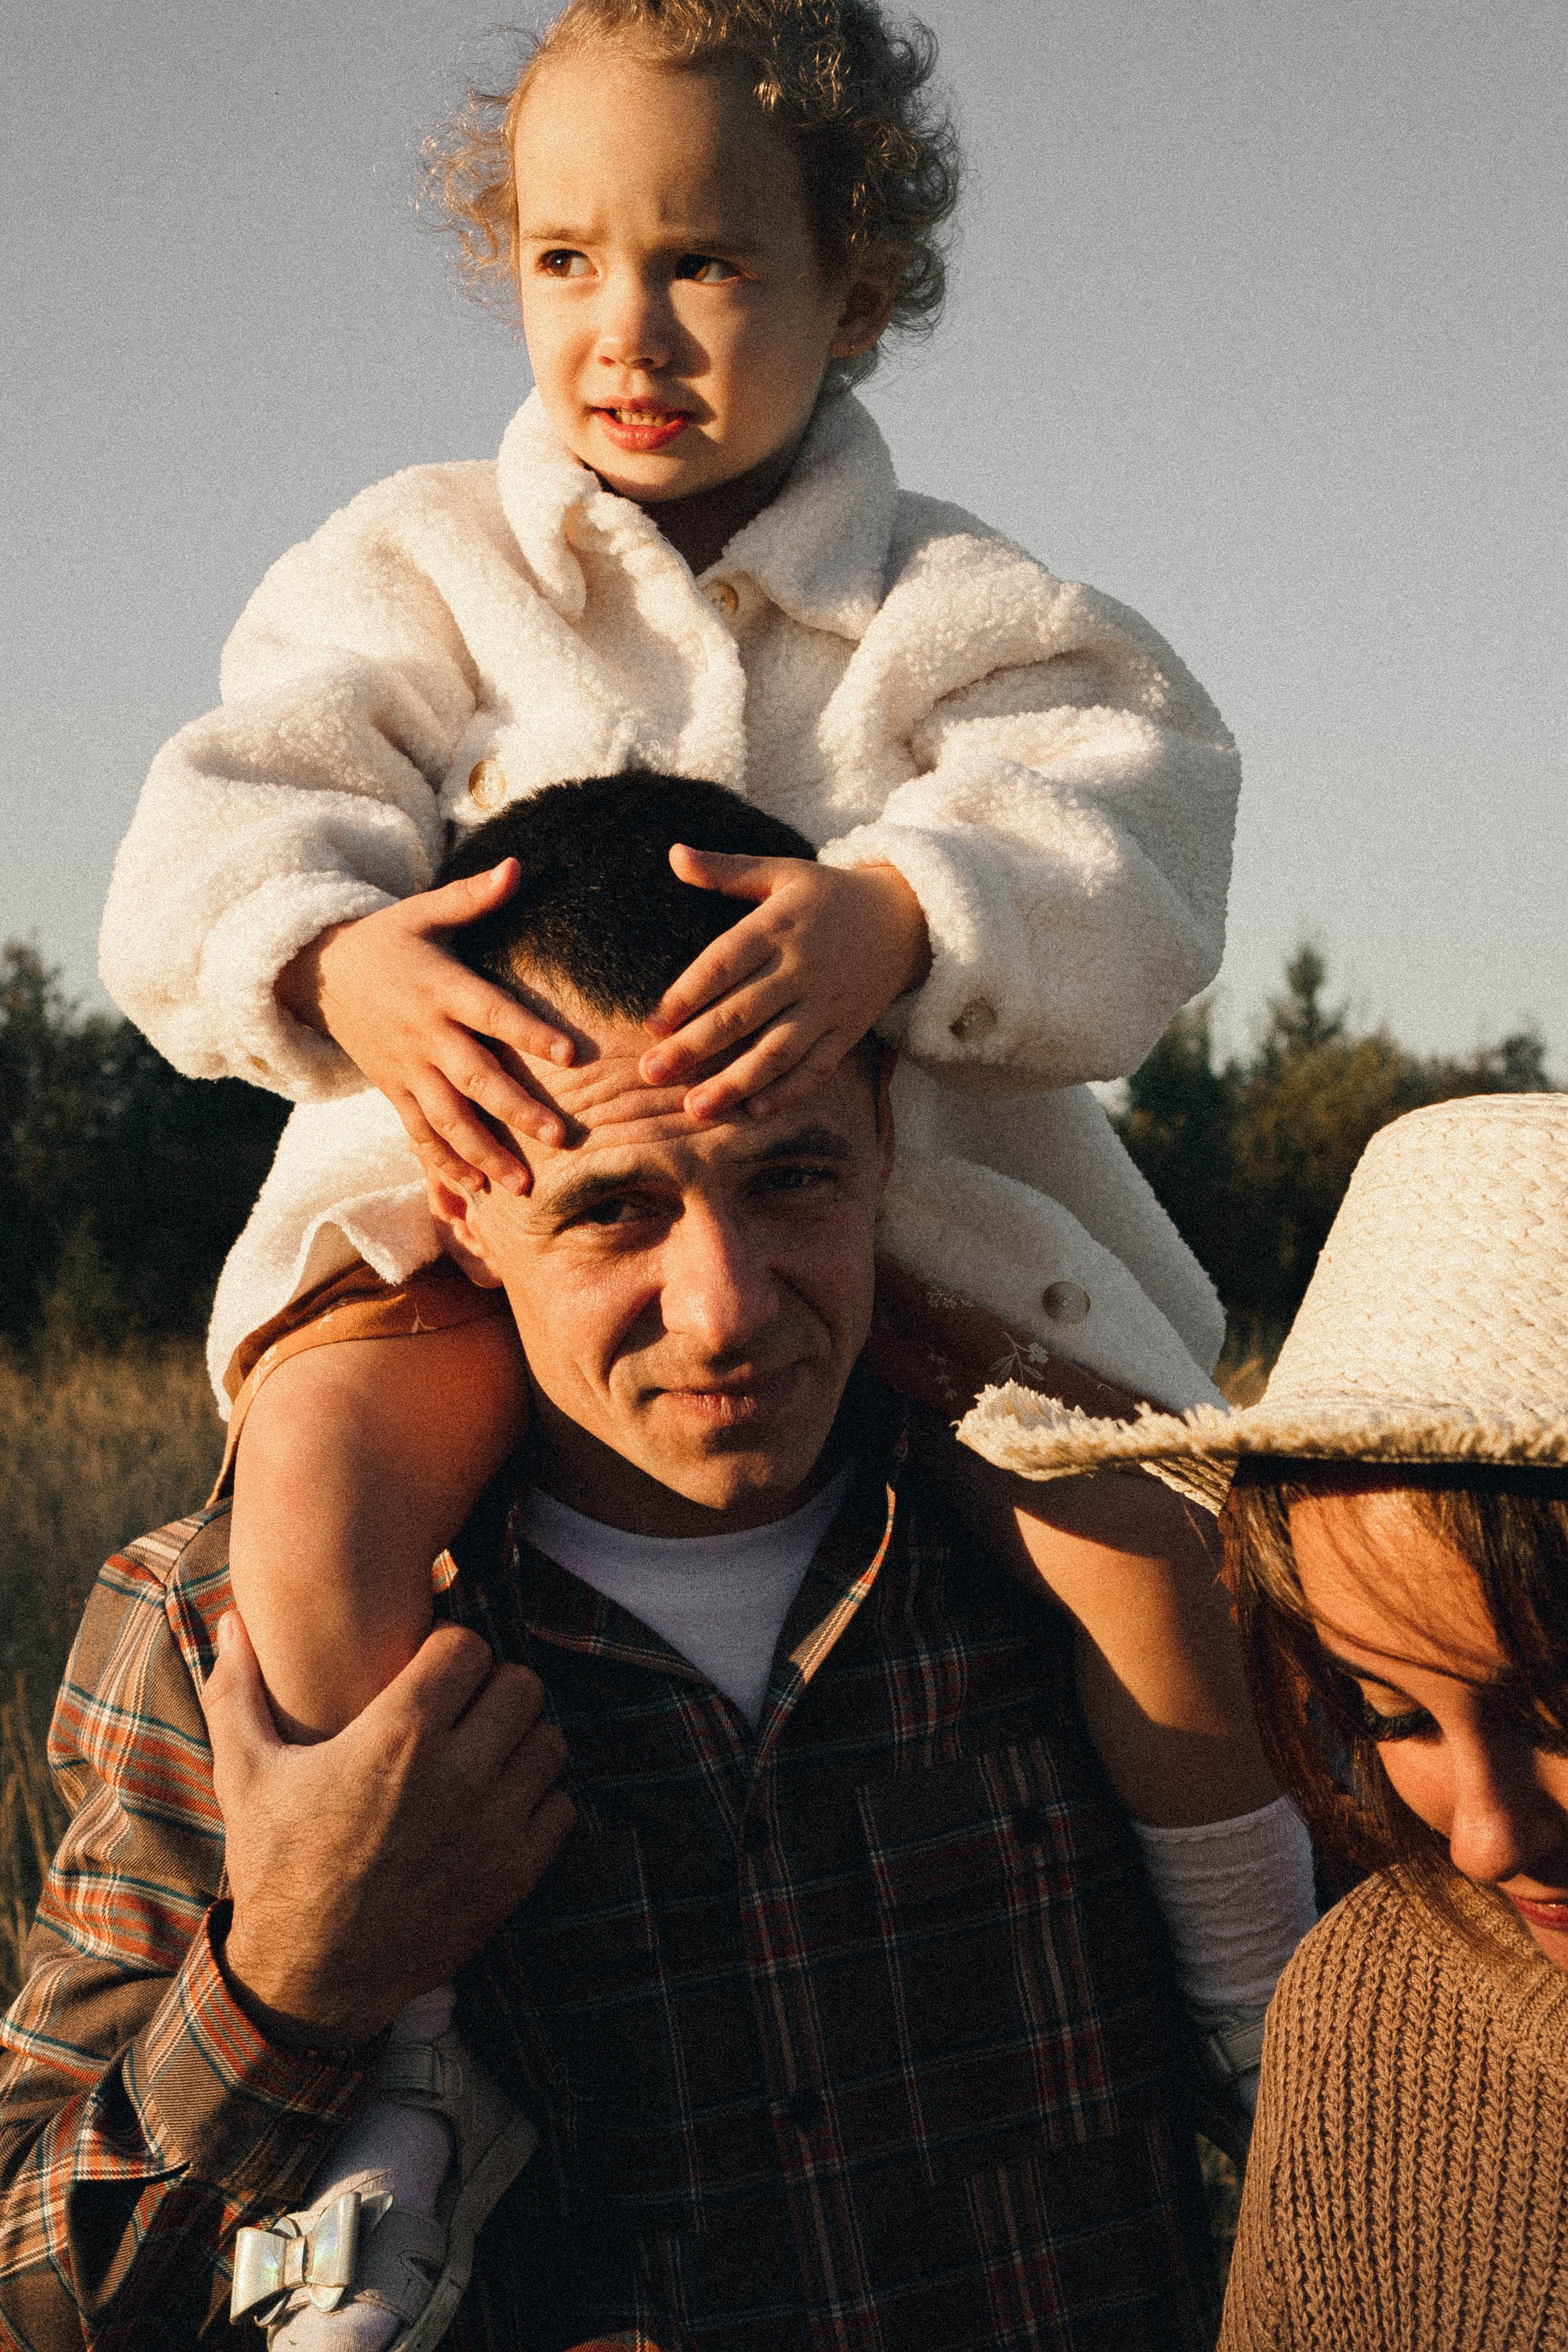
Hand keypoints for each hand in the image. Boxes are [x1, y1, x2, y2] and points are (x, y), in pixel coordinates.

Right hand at [206, 1612, 573, 2047]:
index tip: (430, 1671)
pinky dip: (538, 1800)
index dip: (451, 1650)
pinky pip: (561, 1806)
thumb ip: (238, 1687)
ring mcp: (493, 1826)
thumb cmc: (275, 1866)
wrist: (308, 1977)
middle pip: (522, 1685)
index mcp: (397, 1736)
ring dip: (521, 1741)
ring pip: (549, 1741)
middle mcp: (457, 1774)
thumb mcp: (244, 1773)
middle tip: (463, 1709)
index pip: (470, 1647)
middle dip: (493, 1689)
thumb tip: (232, 1617)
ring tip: (483, 1754)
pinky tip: (497, 1806)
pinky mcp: (515, 1875)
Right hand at [276, 863, 574, 1195]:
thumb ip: (472, 897)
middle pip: (474, 1078)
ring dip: (484, 1153)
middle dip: (516, 1110)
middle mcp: (424, 1035)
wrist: (318, 972)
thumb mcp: (424, 912)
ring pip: (447, 1118)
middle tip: (560, 1136)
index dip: (530, 1033)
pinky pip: (418, 1134)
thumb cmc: (387, 939)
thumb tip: (517, 868)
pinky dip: (443, 1164)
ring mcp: (406, 1069)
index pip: (492, 1013)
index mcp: (440, 988)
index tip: (571, 1055)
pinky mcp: (392, 1091)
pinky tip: (473, 1191)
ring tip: (523, 1184)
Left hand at [638, 850, 929, 1119]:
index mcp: (778, 928)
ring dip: (735, 1082)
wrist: (908, 917)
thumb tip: (673, 853)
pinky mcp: (849, 1030)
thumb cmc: (830, 895)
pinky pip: (817, 1068)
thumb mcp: (781, 871)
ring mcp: (827, 1004)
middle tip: (650, 1074)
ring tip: (695, 1110)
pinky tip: (753, 1112)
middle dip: (694, 1047)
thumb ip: (726, 870)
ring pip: (777, 1050)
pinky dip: (788, 1092)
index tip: (651, 1025)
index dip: (686, 995)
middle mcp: (802, 969)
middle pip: (741, 1013)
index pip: (723, 965)